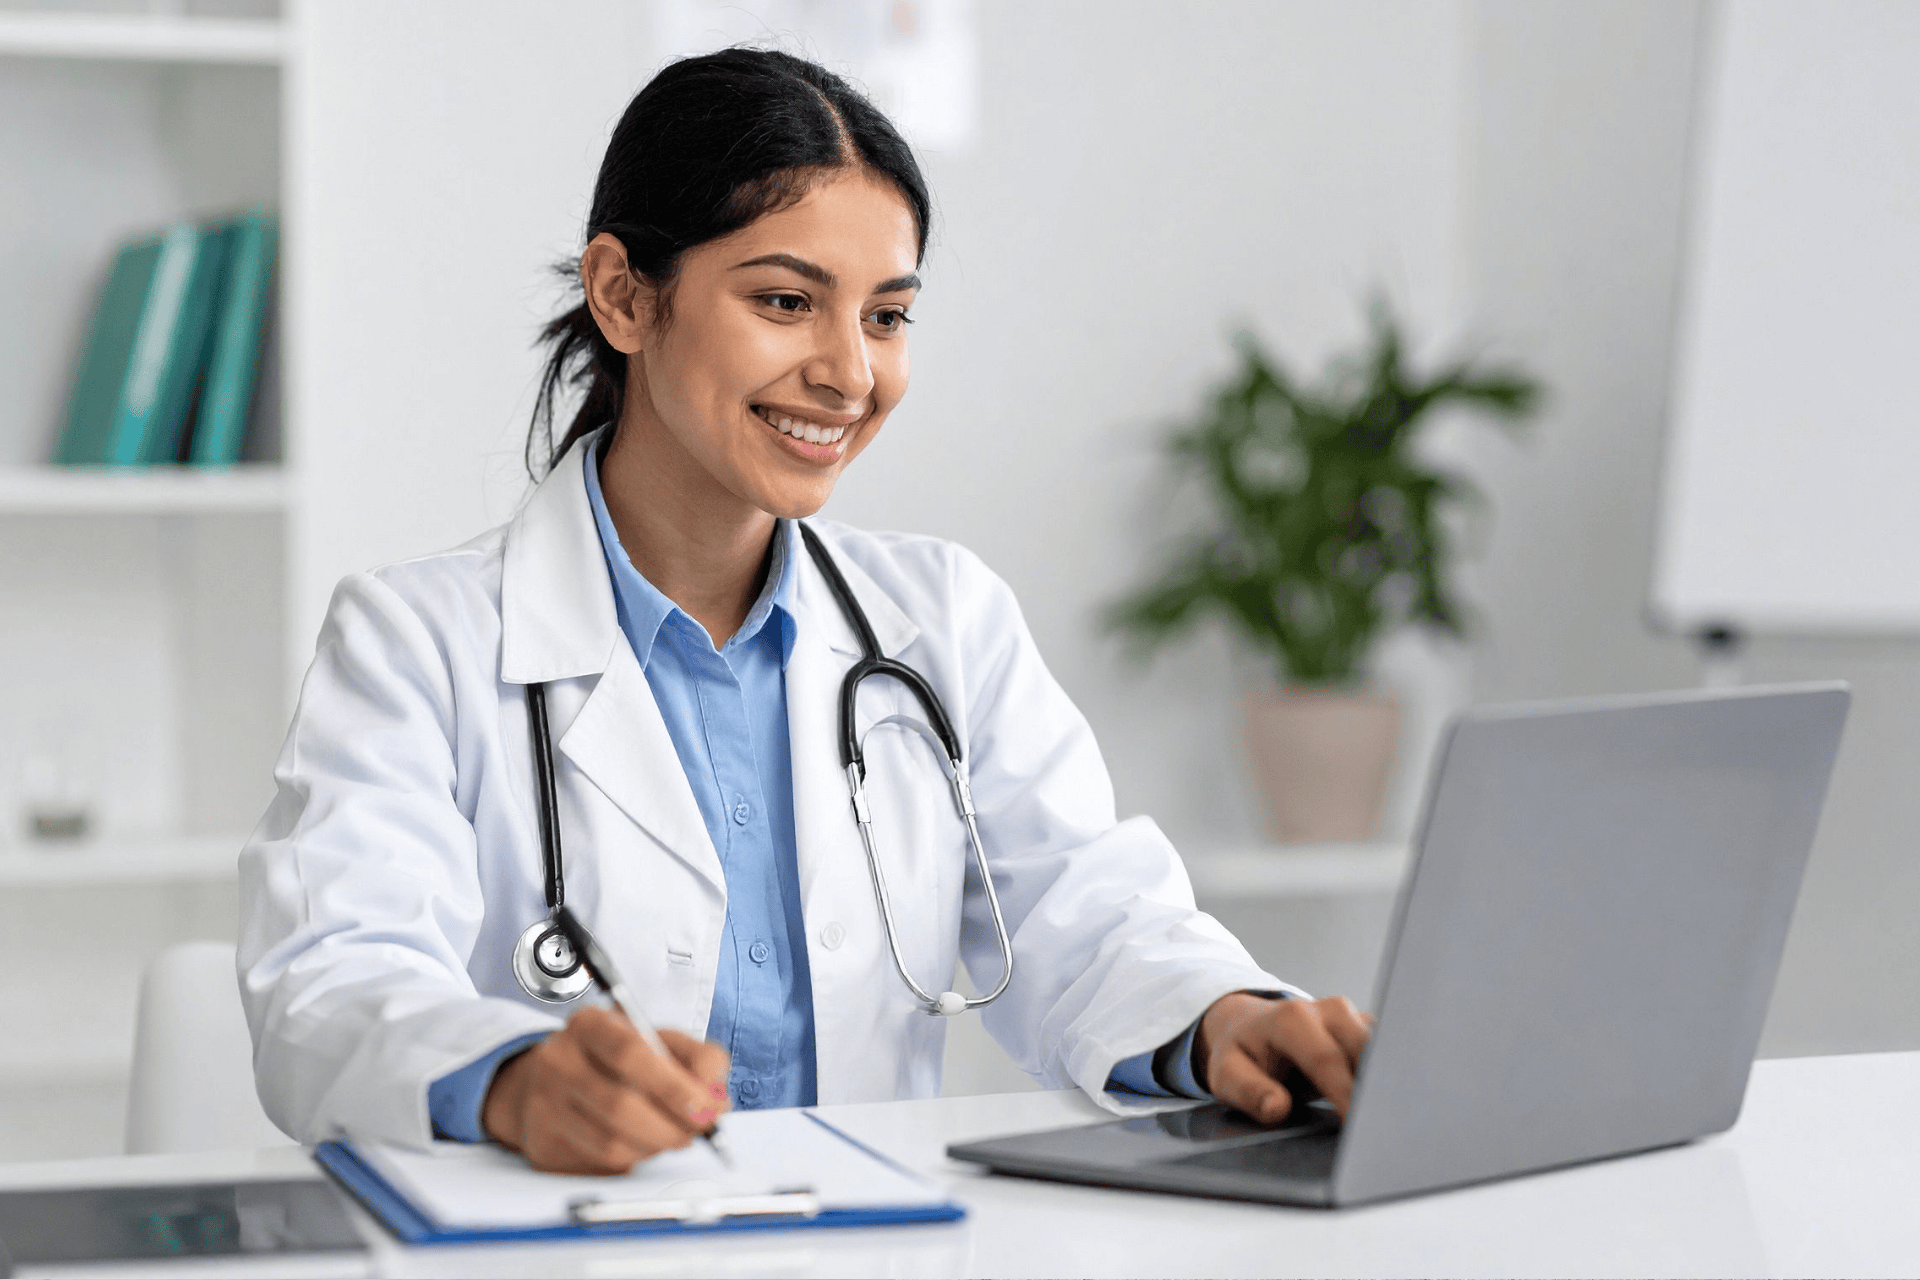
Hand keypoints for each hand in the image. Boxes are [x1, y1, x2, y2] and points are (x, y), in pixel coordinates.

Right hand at [481, 1005, 730, 1173]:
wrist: (551, 1082)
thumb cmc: (616, 1059)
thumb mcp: (658, 1041)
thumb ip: (698, 1059)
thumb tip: (718, 1100)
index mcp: (590, 1024)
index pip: (632, 1053)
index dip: (674, 1086)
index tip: (707, 1109)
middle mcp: (559, 1061)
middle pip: (621, 1104)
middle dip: (672, 1125)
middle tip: (699, 1131)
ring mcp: (545, 1104)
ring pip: (613, 1142)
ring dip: (657, 1145)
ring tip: (674, 1135)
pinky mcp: (544, 1143)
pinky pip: (601, 1162)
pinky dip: (636, 1158)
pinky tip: (644, 1143)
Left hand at [1195, 992, 1372, 1123]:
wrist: (1248, 1026)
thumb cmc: (1241, 1054)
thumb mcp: (1227, 1074)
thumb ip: (1249, 1091)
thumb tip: (1277, 1108)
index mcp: (1292, 1018)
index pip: (1326, 1060)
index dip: (1344, 1096)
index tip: (1356, 1129)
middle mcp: (1328, 1010)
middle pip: (1366, 1050)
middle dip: (1375, 1089)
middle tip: (1380, 1131)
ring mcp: (1351, 1016)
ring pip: (1384, 1051)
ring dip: (1387, 1085)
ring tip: (1387, 1120)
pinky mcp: (1366, 1027)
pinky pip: (1389, 1053)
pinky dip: (1388, 1080)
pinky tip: (1385, 1107)